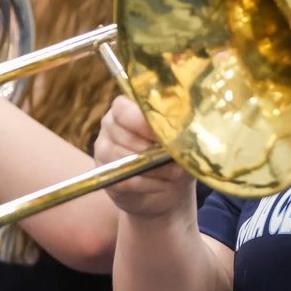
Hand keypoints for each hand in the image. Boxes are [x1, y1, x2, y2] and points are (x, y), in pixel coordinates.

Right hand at [95, 96, 195, 219]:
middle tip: (175, 158)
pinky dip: (148, 183)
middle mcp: (110, 124)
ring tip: (175, 172)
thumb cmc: (172, 151)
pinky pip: (125, 179)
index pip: (123, 108)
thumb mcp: (179, 137)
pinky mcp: (106, 174)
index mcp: (126, 106)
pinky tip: (163, 183)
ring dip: (154, 168)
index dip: (142, 121)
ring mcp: (103, 149)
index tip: (163, 133)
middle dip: (152, 149)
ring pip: (125, 159)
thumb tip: (187, 135)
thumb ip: (180, 131)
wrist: (165, 184)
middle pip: (123, 134)